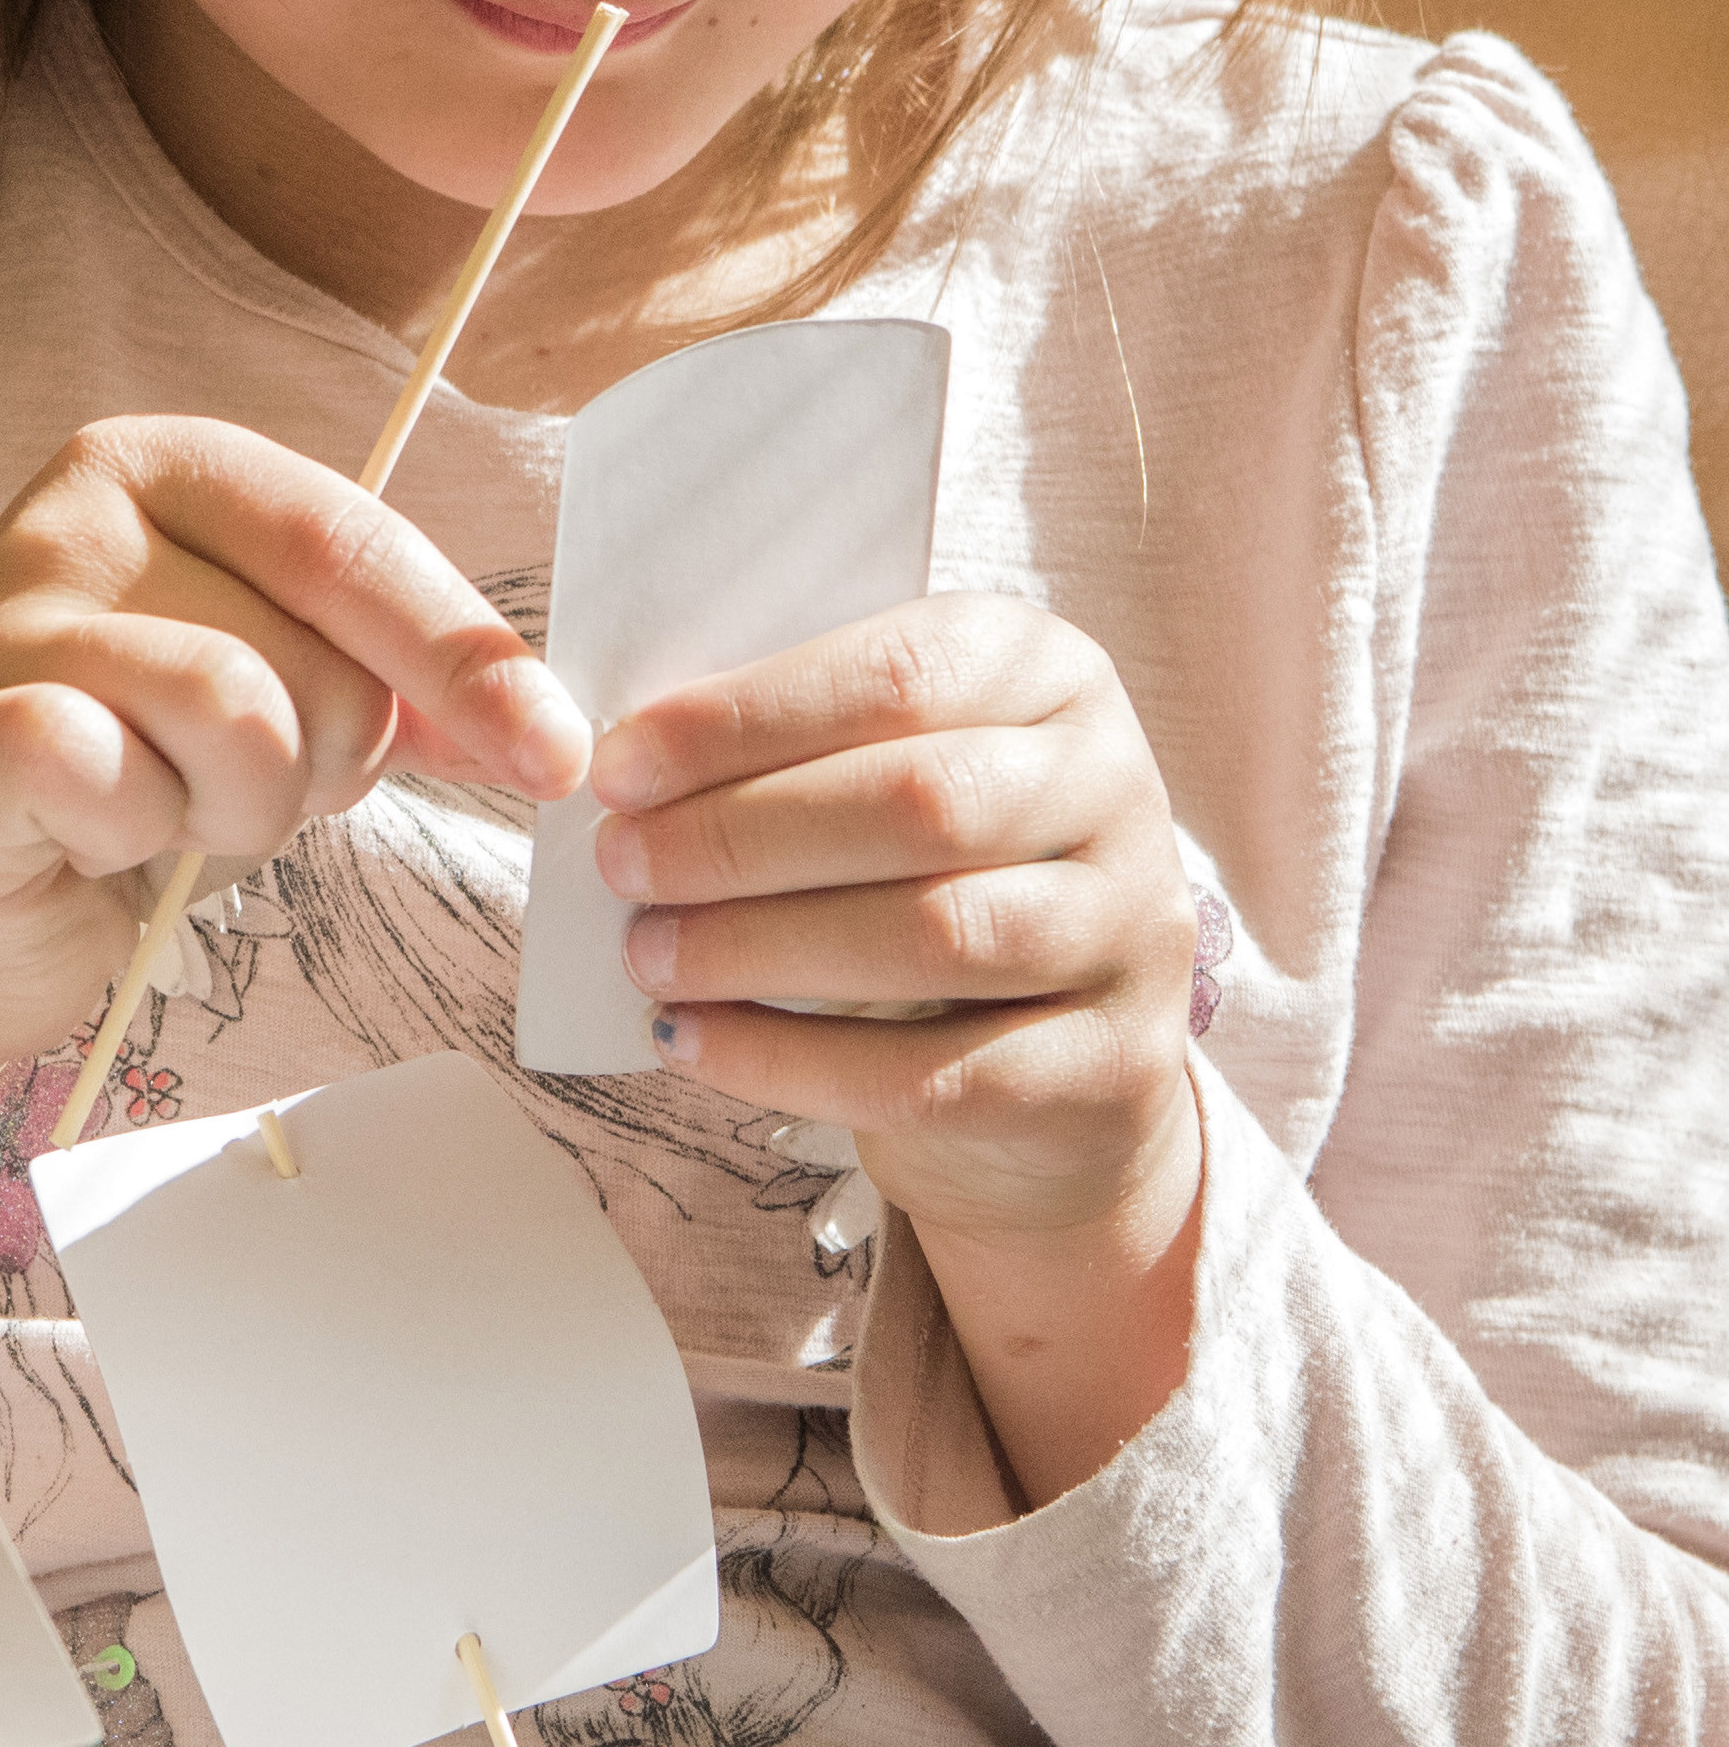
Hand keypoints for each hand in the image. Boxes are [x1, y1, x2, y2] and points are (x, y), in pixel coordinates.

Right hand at [0, 415, 587, 1106]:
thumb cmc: (124, 793)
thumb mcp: (283, 710)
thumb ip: (392, 679)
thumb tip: (547, 717)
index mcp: (167, 464)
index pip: (360, 542)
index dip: (470, 657)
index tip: (557, 753)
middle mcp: (79, 507)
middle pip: (317, 649)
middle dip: (319, 767)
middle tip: (222, 794)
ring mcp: (7, 608)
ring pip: (242, 716)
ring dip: (232, 814)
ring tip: (157, 817)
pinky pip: (132, 782)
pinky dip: (137, 841)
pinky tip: (86, 840)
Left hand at [587, 593, 1201, 1504]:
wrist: (1054, 1071)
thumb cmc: (924, 883)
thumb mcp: (881, 777)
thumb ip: (788, 749)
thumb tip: (624, 760)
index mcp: (1048, 674)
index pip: (900, 674)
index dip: (746, 719)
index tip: (618, 765)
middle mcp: (1113, 788)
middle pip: (920, 802)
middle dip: (742, 835)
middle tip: (621, 865)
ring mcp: (1128, 932)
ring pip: (935, 935)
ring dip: (759, 948)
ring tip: (648, 957)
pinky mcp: (1109, 1069)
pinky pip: (931, 1072)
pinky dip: (788, 1062)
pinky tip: (691, 1043)